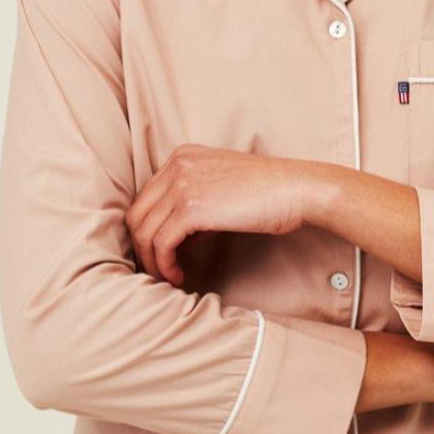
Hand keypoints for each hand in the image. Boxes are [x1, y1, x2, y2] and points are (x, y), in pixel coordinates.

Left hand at [124, 144, 319, 285]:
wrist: (296, 190)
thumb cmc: (268, 193)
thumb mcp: (221, 190)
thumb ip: (193, 206)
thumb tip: (174, 240)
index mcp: (182, 155)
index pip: (147, 197)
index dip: (149, 229)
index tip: (161, 253)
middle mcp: (176, 165)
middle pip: (137, 213)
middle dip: (142, 247)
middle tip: (157, 270)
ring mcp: (181, 184)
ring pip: (143, 230)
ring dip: (152, 261)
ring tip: (168, 277)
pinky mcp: (190, 208)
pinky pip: (160, 243)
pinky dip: (164, 264)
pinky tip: (179, 275)